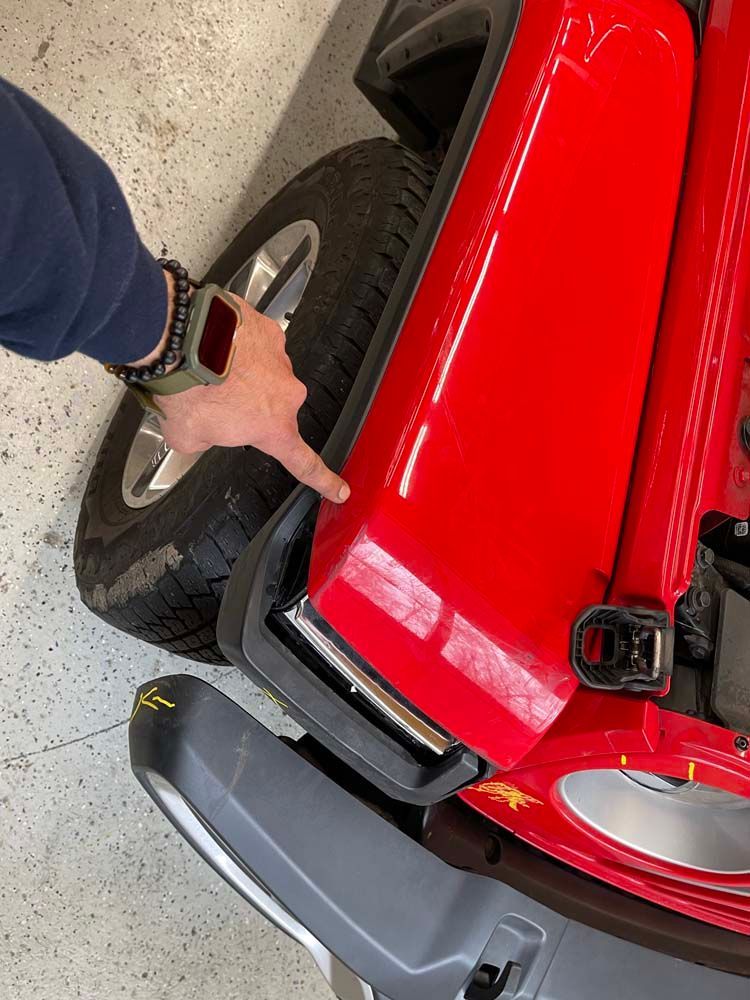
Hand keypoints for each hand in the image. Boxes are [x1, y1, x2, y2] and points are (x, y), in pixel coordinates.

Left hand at [152, 292, 349, 502]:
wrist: (182, 339)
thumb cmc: (188, 388)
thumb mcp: (187, 437)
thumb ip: (205, 441)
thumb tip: (202, 431)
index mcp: (274, 428)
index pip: (305, 463)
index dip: (324, 480)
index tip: (340, 489)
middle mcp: (286, 394)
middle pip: (272, 408)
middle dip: (247, 406)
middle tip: (213, 400)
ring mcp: (281, 359)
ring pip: (264, 373)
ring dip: (241, 373)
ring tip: (208, 370)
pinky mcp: (269, 329)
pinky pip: (256, 342)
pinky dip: (237, 345)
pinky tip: (213, 345)